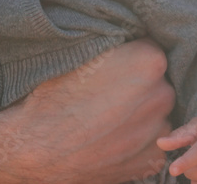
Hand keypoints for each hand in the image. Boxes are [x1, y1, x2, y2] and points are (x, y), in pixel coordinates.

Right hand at [0, 38, 174, 183]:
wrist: (33, 147)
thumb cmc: (52, 94)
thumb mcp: (81, 50)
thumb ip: (113, 41)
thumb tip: (124, 34)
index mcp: (149, 60)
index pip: (148, 48)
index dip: (128, 54)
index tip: (110, 64)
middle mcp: (163, 95)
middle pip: (155, 81)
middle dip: (136, 83)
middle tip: (104, 91)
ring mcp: (159, 131)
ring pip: (153, 112)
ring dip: (137, 113)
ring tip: (103, 117)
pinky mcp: (150, 161)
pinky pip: (149, 142)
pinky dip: (134, 139)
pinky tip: (107, 137)